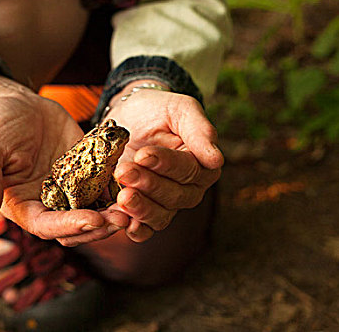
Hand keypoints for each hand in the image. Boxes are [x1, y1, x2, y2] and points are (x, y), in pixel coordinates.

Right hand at [0, 74, 128, 245]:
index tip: (95, 219)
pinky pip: (107, 187)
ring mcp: (71, 190)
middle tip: (125, 218)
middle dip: (100, 226)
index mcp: (22, 206)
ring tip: (138, 205)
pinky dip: (122, 190)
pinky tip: (140, 185)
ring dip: (116, 212)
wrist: (19, 103)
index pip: (46, 226)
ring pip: (97, 210)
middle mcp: (49, 203)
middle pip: (77, 226)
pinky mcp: (89, 174)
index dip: (70, 226)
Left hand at [103, 80, 222, 242]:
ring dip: (140, 209)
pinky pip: (144, 230)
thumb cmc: (159, 110)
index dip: (166, 164)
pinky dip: (135, 229)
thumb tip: (216, 159)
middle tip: (124, 171)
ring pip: (160, 216)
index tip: (144, 154)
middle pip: (175, 196)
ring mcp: (166, 204)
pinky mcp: (144, 213)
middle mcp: (188, 189)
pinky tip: (122, 222)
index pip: (188, 169)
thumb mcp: (180, 109)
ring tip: (121, 196)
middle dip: (148, 185)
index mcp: (203, 165)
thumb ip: (200, 130)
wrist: (130, 118)